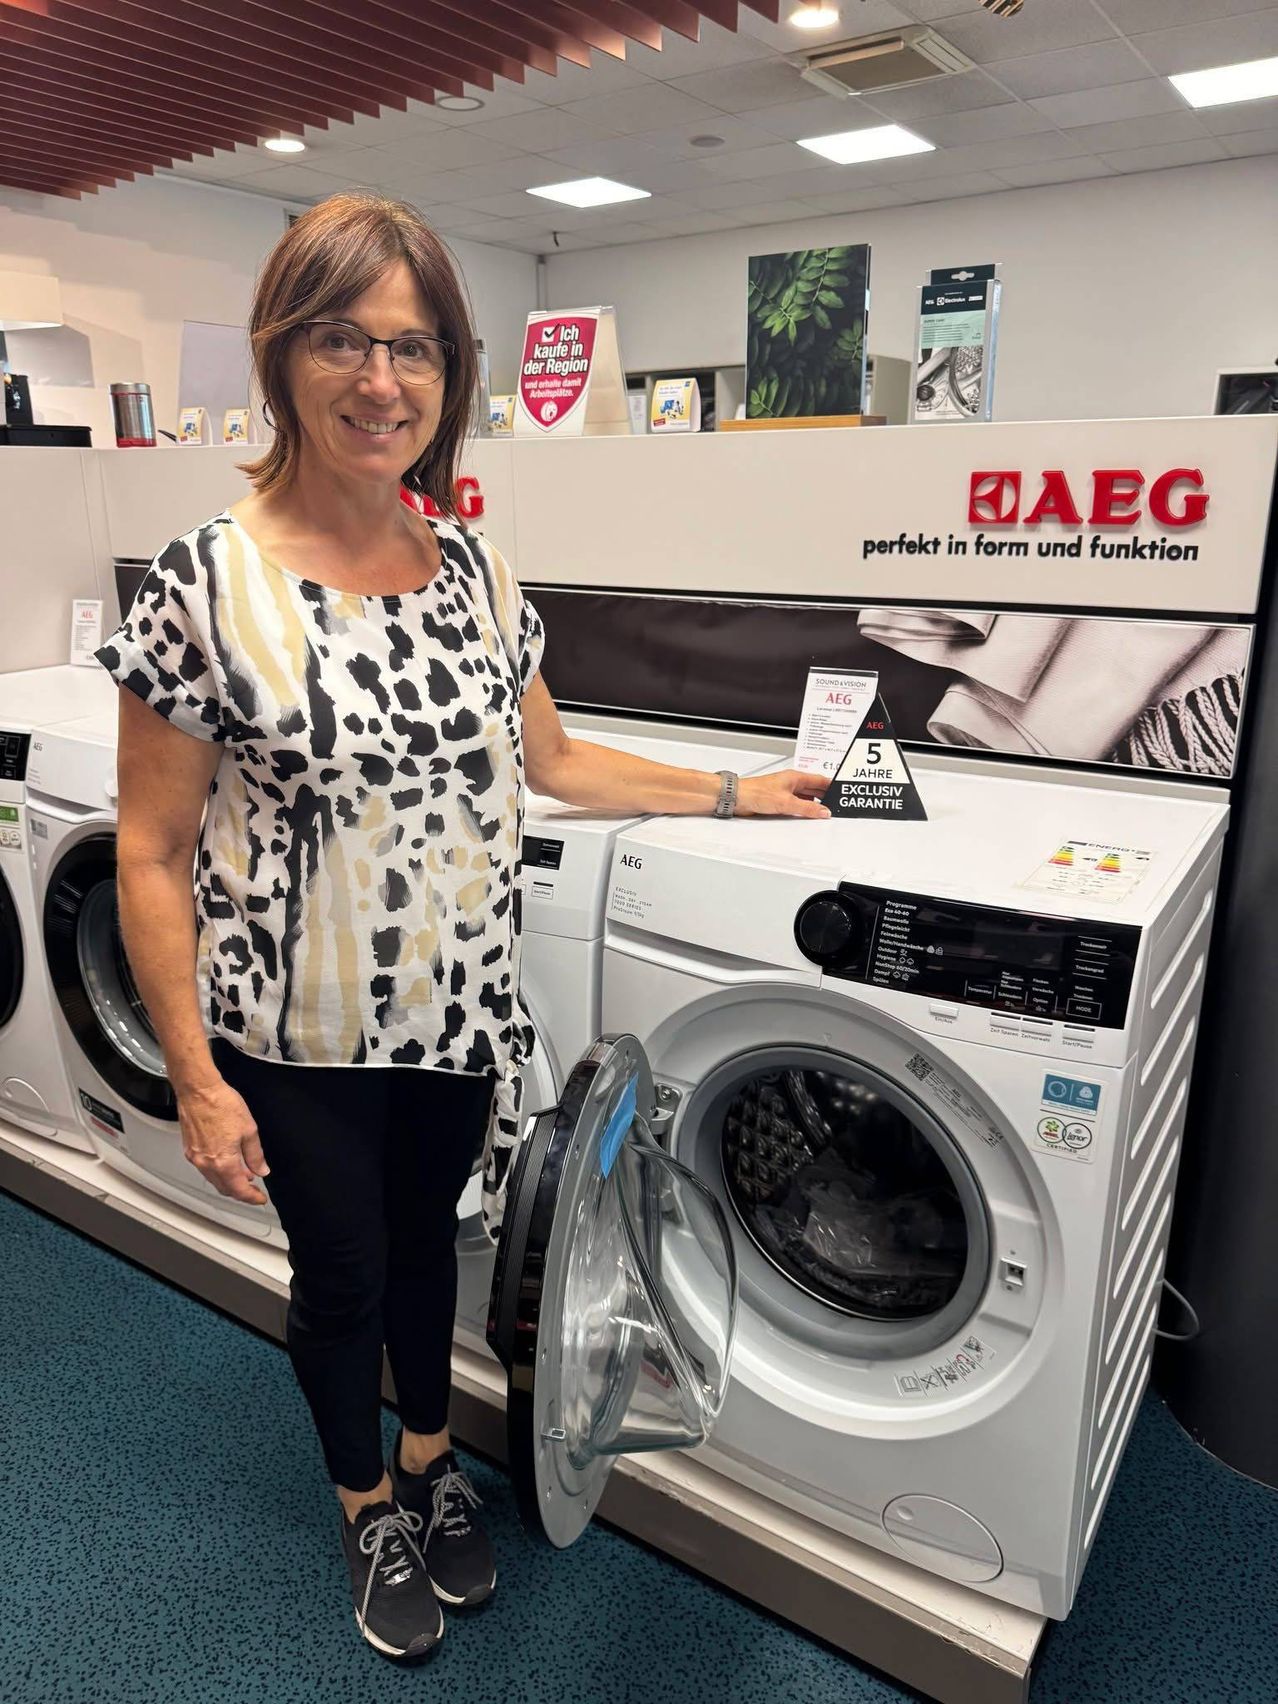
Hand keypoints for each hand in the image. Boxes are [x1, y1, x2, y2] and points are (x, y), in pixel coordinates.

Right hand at [176, 1078, 270, 1205]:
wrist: (198, 1090)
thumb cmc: (221, 1104)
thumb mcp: (249, 1130)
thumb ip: (255, 1154)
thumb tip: (261, 1169)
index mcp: (223, 1162)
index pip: (239, 1190)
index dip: (252, 1197)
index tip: (260, 1198)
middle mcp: (206, 1164)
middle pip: (225, 1188)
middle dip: (240, 1191)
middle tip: (254, 1189)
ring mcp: (196, 1158)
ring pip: (214, 1179)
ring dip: (229, 1180)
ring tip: (244, 1175)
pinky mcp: (189, 1149)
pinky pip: (205, 1168)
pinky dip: (218, 1170)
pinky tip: (227, 1162)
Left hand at [735, 769, 831, 820]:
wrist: (737, 798)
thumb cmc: (755, 792)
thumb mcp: (786, 802)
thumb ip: (806, 809)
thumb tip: (823, 812)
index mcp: (795, 777)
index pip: (820, 780)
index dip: (832, 785)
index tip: (842, 791)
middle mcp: (791, 783)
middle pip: (814, 789)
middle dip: (825, 796)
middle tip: (836, 804)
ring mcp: (785, 792)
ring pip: (805, 797)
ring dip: (814, 804)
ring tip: (824, 811)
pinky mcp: (778, 800)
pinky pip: (796, 804)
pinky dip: (803, 809)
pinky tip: (807, 814)